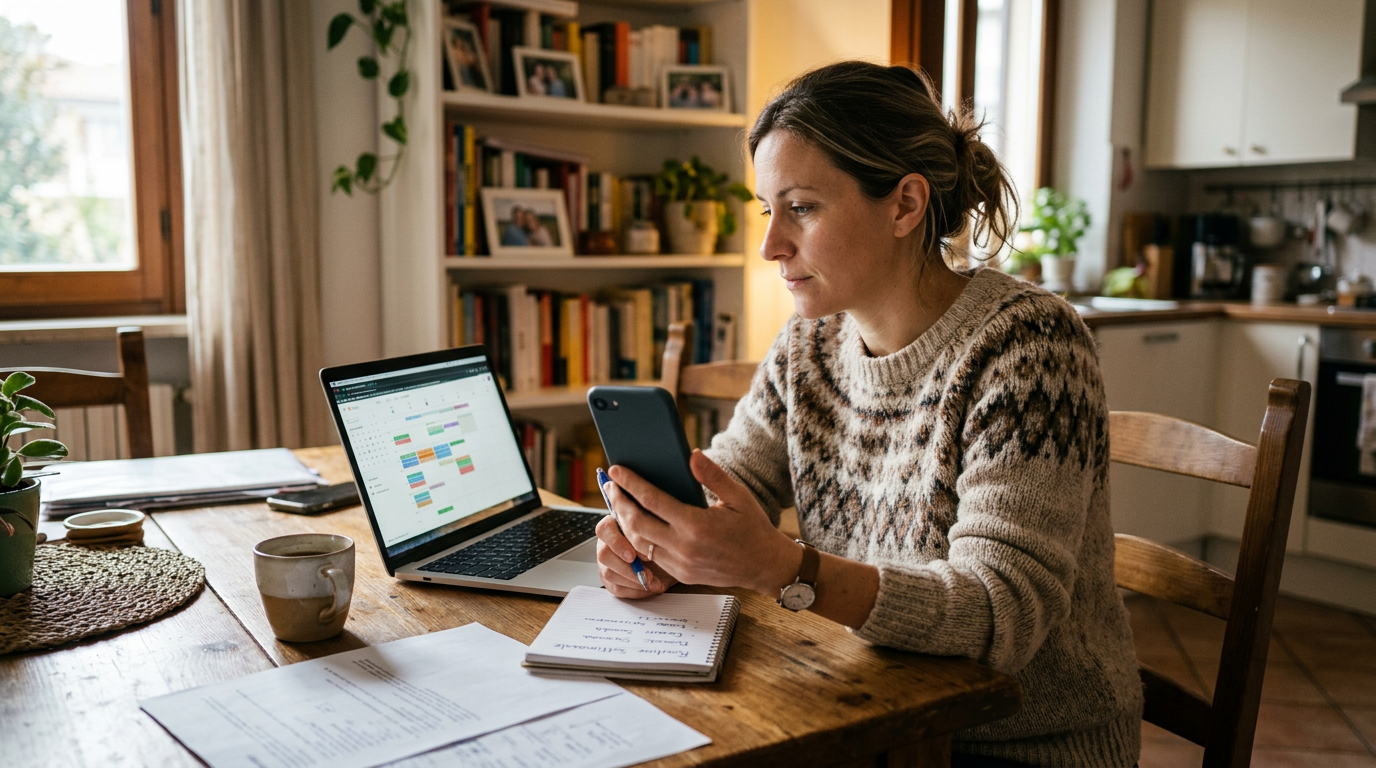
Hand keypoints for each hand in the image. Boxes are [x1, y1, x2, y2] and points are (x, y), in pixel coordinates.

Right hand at [595, 514, 675, 597]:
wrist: (674, 558)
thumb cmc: (665, 541)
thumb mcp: (661, 533)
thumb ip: (651, 534)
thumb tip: (647, 546)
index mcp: (616, 525)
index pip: (604, 529)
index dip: (617, 544)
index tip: (633, 556)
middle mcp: (607, 543)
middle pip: (604, 555)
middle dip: (626, 568)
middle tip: (647, 574)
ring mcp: (608, 563)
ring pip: (609, 574)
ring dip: (634, 581)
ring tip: (654, 583)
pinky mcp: (612, 580)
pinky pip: (617, 588)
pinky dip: (636, 591)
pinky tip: (651, 587)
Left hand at [604, 450, 801, 595]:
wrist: (765, 566)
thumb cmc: (753, 527)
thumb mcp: (739, 496)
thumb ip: (712, 476)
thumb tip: (691, 454)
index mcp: (697, 525)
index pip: (652, 501)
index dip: (631, 484)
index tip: (616, 470)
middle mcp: (684, 547)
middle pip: (636, 523)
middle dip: (619, 503)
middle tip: (611, 486)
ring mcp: (681, 565)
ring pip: (639, 543)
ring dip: (625, 522)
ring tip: (619, 503)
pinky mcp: (681, 576)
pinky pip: (651, 557)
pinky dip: (639, 539)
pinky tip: (636, 525)